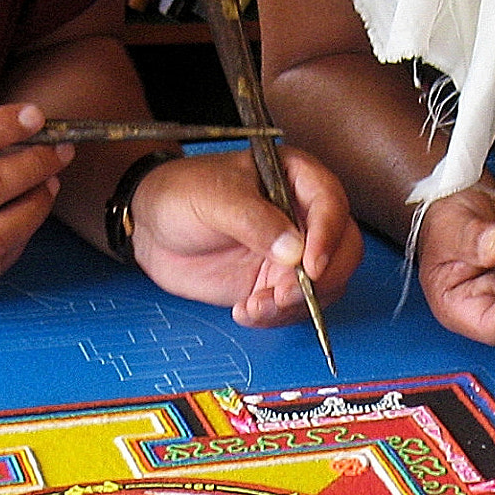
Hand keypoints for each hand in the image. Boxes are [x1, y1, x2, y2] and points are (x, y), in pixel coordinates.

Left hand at [127, 146, 361, 326]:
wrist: (150, 226)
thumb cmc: (181, 194)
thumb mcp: (214, 198)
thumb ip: (254, 221)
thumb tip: (293, 249)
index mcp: (297, 179)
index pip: (331, 205)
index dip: (328, 237)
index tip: (310, 265)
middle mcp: (304, 217)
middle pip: (344, 250)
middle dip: (320, 280)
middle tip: (284, 295)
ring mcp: (293, 253)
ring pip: (325, 285)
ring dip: (296, 305)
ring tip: (254, 306)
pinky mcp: (275, 282)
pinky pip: (295, 307)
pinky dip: (276, 316)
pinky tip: (245, 310)